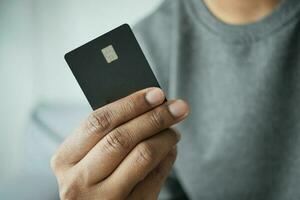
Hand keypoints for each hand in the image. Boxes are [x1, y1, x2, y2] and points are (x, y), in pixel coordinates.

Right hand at [50, 87, 188, 199]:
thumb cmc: (93, 180)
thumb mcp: (88, 158)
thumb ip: (107, 135)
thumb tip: (146, 106)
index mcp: (65, 159)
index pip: (99, 121)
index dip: (130, 104)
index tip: (156, 93)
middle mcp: (79, 181)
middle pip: (122, 137)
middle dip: (155, 117)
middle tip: (177, 107)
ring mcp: (103, 199)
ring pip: (142, 155)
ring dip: (165, 137)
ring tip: (174, 129)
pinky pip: (155, 176)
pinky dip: (168, 157)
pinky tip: (170, 149)